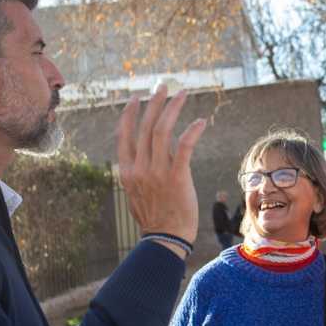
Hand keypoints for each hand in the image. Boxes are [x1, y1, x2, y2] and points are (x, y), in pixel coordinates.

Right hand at [116, 86, 206, 251]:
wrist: (166, 239)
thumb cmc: (155, 218)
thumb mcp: (138, 193)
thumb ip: (141, 171)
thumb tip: (152, 153)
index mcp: (126, 171)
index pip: (124, 135)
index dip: (129, 114)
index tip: (136, 98)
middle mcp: (139, 168)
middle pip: (144, 126)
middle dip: (154, 103)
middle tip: (162, 86)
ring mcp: (156, 172)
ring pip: (162, 131)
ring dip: (173, 108)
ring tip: (182, 94)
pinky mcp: (177, 177)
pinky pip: (184, 146)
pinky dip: (192, 131)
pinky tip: (201, 121)